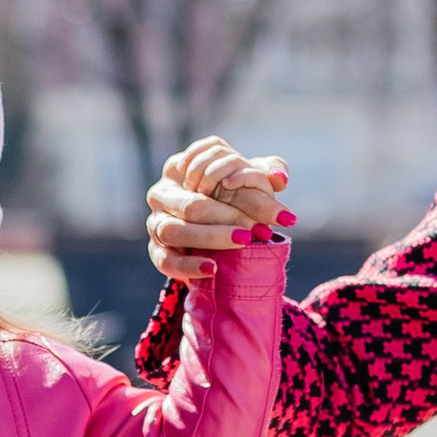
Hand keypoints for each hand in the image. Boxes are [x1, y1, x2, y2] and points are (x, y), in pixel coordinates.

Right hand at [147, 137, 291, 286]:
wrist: (213, 229)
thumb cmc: (231, 195)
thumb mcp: (250, 179)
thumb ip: (268, 171)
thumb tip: (281, 177)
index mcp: (179, 167)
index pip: (206, 171)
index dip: (241, 184)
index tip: (273, 206)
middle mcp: (162, 193)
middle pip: (191, 205)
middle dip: (227, 216)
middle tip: (259, 229)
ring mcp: (155, 222)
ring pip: (174, 230)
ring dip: (209, 237)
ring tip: (242, 241)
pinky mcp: (156, 249)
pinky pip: (165, 260)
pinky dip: (188, 265)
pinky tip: (211, 268)